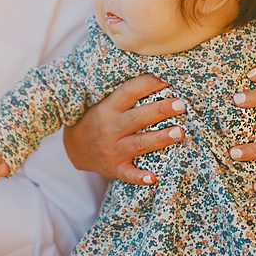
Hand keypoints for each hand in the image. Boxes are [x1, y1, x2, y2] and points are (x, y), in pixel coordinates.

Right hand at [62, 75, 184, 184]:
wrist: (74, 148)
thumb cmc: (97, 120)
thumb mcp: (104, 103)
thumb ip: (126, 95)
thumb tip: (158, 77)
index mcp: (108, 108)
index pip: (129, 92)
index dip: (148, 83)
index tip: (168, 78)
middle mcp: (109, 128)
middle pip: (137, 118)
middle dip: (160, 110)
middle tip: (181, 104)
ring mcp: (111, 150)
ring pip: (138, 144)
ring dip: (159, 139)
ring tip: (180, 133)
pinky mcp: (114, 168)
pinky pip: (127, 174)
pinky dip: (139, 177)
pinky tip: (153, 178)